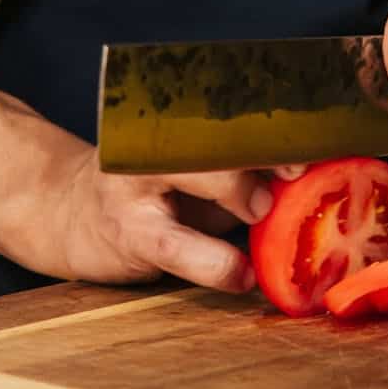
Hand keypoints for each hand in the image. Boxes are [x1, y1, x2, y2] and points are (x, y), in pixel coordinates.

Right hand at [0, 81, 303, 290]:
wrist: (72, 215)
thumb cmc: (156, 196)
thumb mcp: (204, 176)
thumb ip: (249, 172)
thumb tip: (314, 180)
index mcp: (177, 124)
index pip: (233, 114)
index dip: (275, 125)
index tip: (314, 137)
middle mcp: (156, 143)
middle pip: (216, 134)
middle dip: (262, 150)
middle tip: (296, 169)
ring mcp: (137, 183)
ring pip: (194, 173)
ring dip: (237, 191)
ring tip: (262, 211)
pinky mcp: (129, 233)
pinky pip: (178, 248)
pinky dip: (216, 263)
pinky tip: (240, 273)